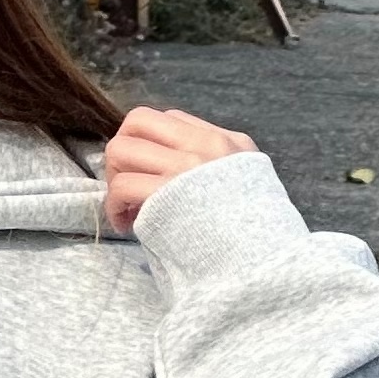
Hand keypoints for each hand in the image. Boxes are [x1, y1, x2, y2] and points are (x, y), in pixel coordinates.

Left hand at [100, 106, 256, 233]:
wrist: (265, 259)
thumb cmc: (254, 232)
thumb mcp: (249, 180)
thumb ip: (217, 165)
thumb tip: (172, 165)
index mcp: (227, 141)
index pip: (171, 118)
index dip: (150, 144)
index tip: (150, 173)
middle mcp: (205, 147)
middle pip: (138, 121)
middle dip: (122, 152)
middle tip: (127, 185)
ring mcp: (185, 169)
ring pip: (120, 149)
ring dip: (113, 179)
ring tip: (125, 206)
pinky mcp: (167, 196)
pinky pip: (122, 186)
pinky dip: (113, 207)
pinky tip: (125, 224)